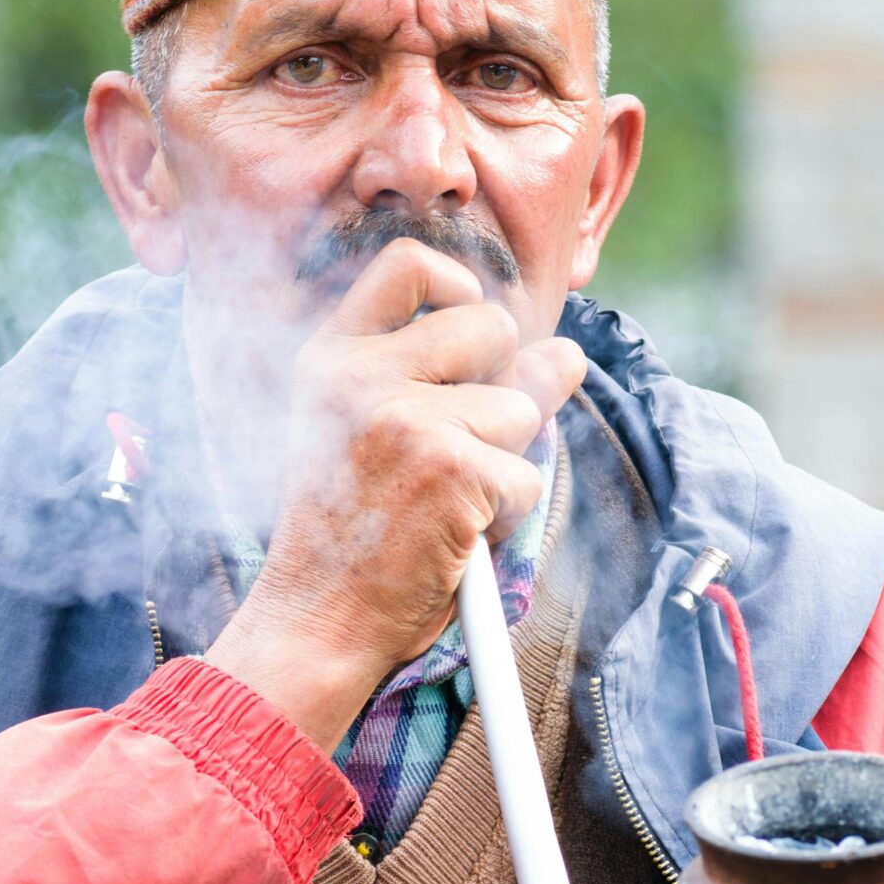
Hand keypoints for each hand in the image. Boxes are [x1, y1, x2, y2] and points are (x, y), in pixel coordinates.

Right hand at [203, 238, 586, 752]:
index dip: (458, 285)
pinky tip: (453, 537)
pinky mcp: (449, 467)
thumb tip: (565, 354)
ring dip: (502, 464)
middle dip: (503, 386)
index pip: (407, 263)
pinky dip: (506, 516)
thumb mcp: (383, 439)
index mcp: (331, 358)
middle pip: (492, 326)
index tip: (468, 327)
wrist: (318, 621)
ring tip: (443, 505)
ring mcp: (404, 416)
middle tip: (457, 449)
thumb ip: (470, 386)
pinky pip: (526, 475)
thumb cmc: (350, 537)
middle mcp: (361, 374)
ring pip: (519, 409)